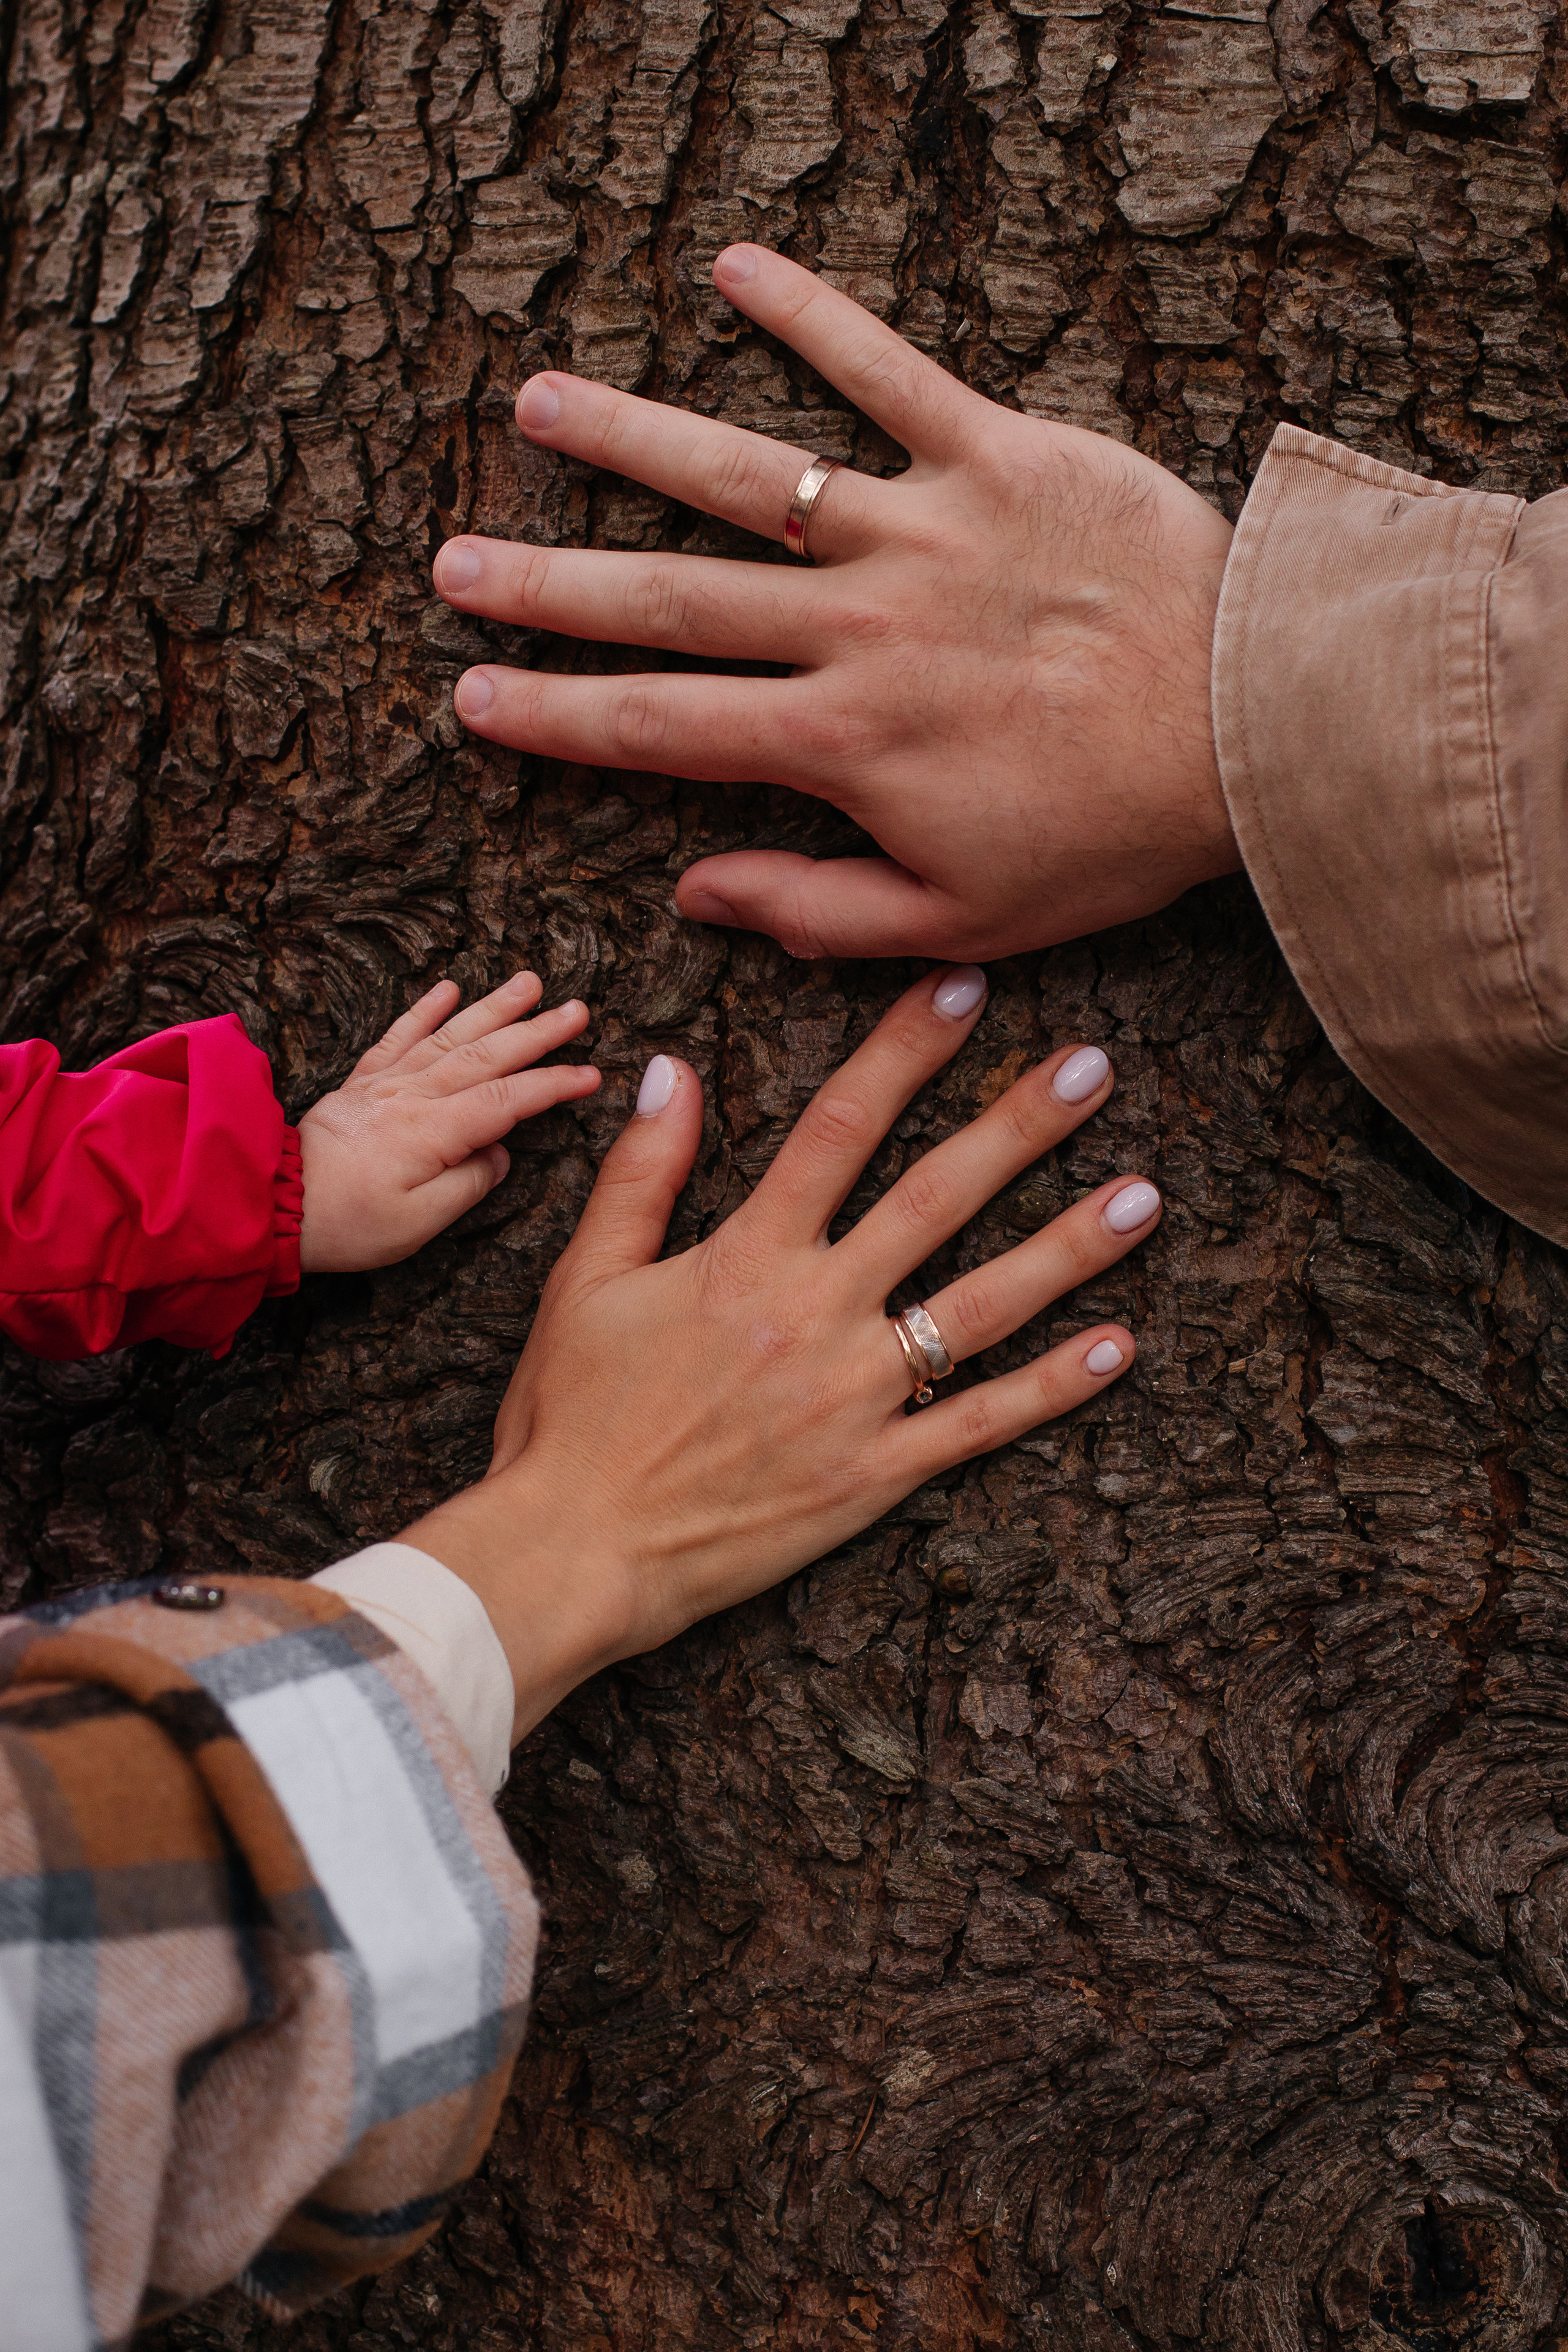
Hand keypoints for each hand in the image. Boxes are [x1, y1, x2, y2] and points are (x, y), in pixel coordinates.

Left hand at [296, 972, 599, 1272]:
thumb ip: (468, 1183)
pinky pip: (398, 1035)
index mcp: (433, 1132)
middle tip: (578, 1009)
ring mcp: (387, 1082)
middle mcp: (414, 1095)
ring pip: (450, 1035)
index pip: (509, 1100)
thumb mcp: (419, 1223)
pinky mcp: (363, 1081)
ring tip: (530, 982)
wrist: (273, 1204)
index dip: (554, 1086)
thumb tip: (499, 1154)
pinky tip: (450, 987)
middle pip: (487, 1055)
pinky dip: (425, 1008)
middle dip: (537, 1031)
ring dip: (493, 1007)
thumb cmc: (349, 1223)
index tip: (591, 1076)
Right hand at [404, 968, 1162, 1737]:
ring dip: (1070, 1248)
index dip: (905, 1052)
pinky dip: (1053, 1387)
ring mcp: (855, 1399)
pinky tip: (1119, 1345)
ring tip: (1144, 1195)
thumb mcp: (585, 1279)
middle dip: (1020, 1126)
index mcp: (747, 1258)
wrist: (574, 1550)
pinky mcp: (875, 1477)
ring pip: (983, 1308)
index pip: (840, 1128)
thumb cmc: (567, 1415)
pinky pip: (980, 1425)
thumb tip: (673, 1069)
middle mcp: (816, 1314)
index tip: (963, 990)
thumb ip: (641, 1172)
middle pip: (937, 1200)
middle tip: (1094, 1068)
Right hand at [432, 246, 1240, 963]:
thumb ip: (818, 910)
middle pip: (670, 599)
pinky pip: (890, 370)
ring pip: (749, 475)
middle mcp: (856, 625)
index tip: (471, 697)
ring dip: (634, 438)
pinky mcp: (998, 453)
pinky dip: (815, 315)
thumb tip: (692, 894)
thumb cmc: (1111, 836)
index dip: (556, 715)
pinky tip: (734, 266)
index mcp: (842, 742)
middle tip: (451, 562)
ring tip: (538, 403)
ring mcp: (922, 528)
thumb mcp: (960, 921)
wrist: (1258, 728)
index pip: (661, 728)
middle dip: (549, 584)